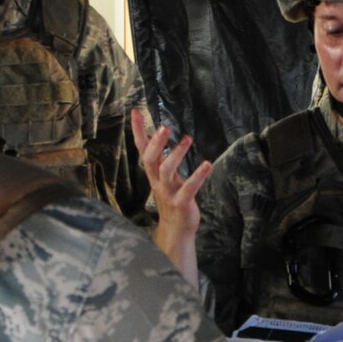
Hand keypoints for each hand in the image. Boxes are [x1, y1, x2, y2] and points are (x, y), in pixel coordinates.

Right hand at [131, 109, 210, 287]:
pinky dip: (197, 176)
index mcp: (153, 173)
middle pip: (150, 160)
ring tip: (187, 139)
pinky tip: (207, 164)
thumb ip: (161, 157)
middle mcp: (157, 181)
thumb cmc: (172, 198)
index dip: (138, 131)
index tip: (135, 111)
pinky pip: (188, 188)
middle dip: (156, 143)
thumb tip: (158, 134)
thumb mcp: (164, 175)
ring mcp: (168, 193)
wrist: (175, 230)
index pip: (142, 149)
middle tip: (164, 127)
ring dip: (176, 155)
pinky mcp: (181, 203)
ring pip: (166, 172)